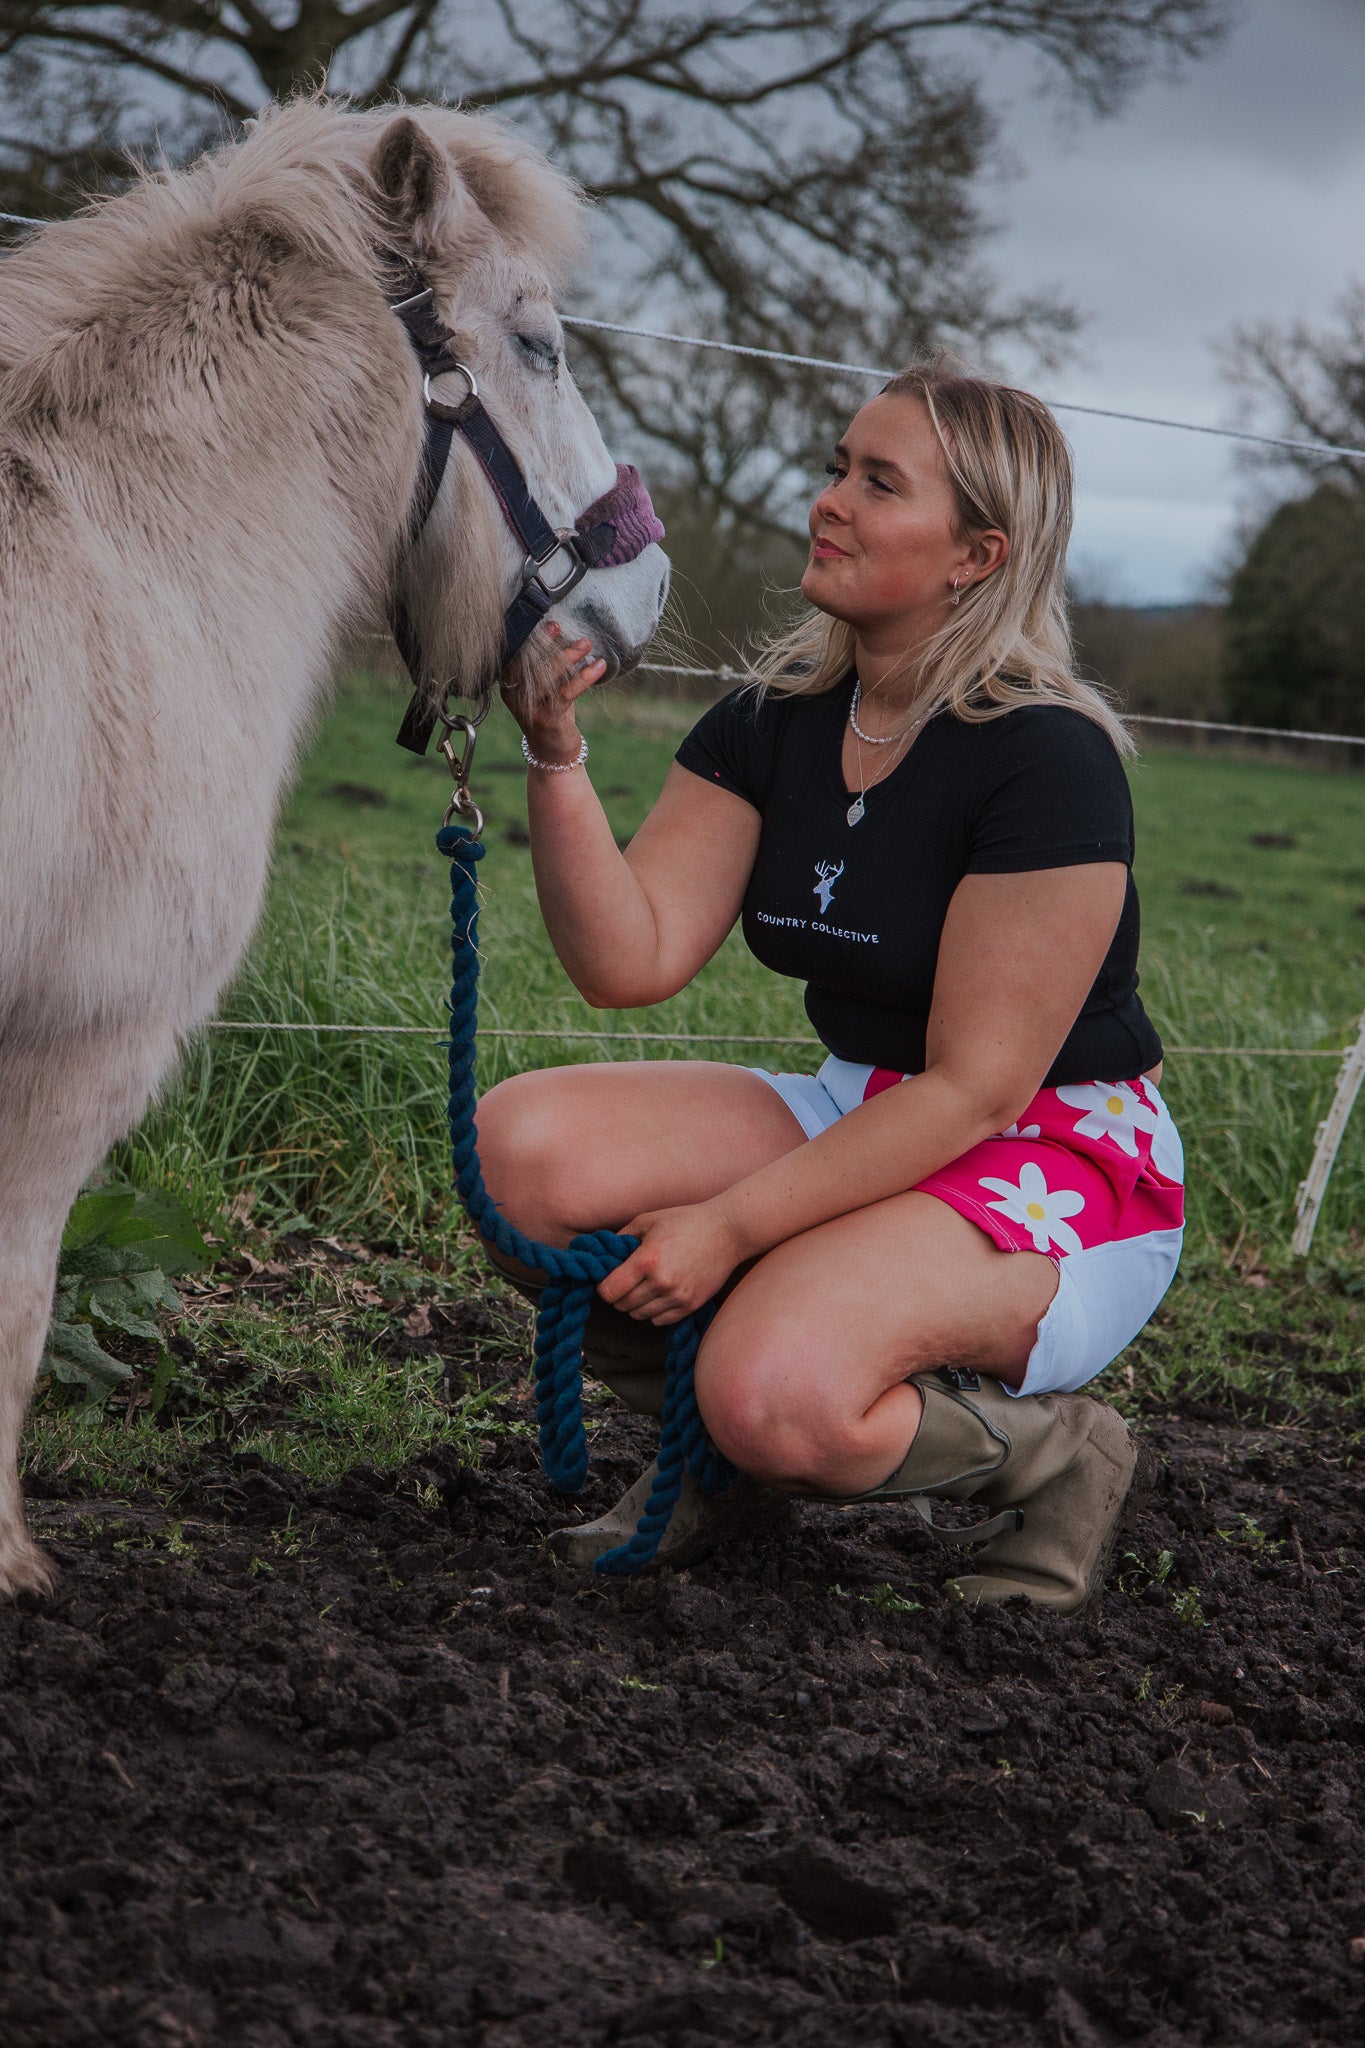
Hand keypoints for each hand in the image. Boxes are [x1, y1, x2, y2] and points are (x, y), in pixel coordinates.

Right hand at [503, 621, 605, 763]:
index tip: (549, 624)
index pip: (516, 655)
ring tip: (586, 643)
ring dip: (568, 656)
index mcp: (509, 684)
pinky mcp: (547, 719)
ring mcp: (530, 708)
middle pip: (529, 663)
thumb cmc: (550, 714)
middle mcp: (515, 696)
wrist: (552, 754)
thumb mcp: (545, 688)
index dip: (531, 638)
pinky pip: (566, 693)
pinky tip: (599, 666)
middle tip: (561, 626)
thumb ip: (548, 665)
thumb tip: (563, 632)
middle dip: (547, 643)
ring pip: (547, 676)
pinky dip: (584, 677)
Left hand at [597, 1202, 747, 1324]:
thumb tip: (602, 1255)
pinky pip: (660, 1320)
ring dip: (635, 1305)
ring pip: (639, 1316)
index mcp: (646, 1260)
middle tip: (625, 1283)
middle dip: (619, 1296)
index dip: (604, 1287)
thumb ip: (621, 1238)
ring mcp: (678, 1296)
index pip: (609, 1291)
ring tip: (642, 1288)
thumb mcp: (648, 1220)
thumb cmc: (686, 1221)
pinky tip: (658, 1295)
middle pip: (623, 1305)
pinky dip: (654, 1312)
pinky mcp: (691, 1305)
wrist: (727, 1231)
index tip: (608, 1281)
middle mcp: (661, 1282)